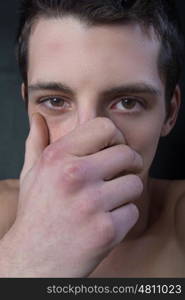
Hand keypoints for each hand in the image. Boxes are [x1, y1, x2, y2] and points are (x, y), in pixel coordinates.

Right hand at [0, 114, 142, 276]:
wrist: (33, 260)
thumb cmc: (35, 213)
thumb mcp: (31, 174)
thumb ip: (36, 141)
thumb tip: (37, 116)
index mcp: (58, 157)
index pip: (105, 127)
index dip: (115, 137)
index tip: (114, 149)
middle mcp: (74, 176)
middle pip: (127, 154)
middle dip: (129, 164)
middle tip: (119, 174)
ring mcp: (91, 204)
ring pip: (135, 183)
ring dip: (125, 193)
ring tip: (107, 201)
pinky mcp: (106, 230)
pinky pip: (132, 211)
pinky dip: (122, 217)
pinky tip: (104, 221)